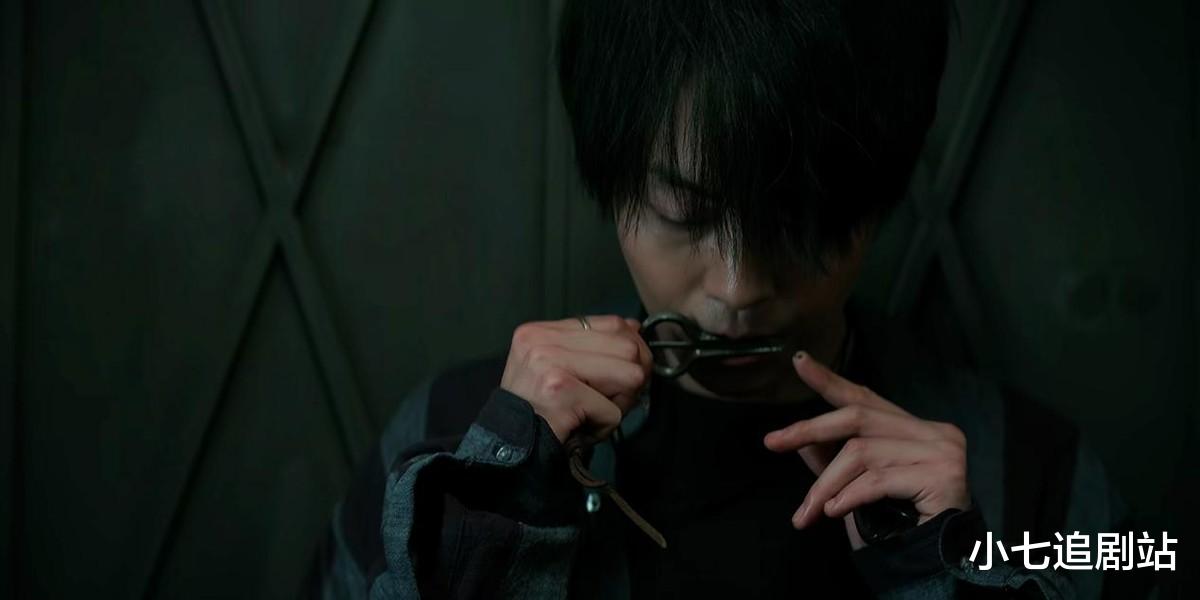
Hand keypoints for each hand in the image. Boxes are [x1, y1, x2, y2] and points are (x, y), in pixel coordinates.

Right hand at [501, 315, 652, 443]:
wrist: (505, 448)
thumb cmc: (535, 412)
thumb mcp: (559, 369)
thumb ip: (593, 348)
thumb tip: (635, 328)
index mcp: (542, 331)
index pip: (612, 324)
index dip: (632, 350)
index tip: (630, 374)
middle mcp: (543, 340)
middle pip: (627, 348)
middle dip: (632, 380)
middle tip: (610, 402)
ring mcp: (550, 362)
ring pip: (629, 375)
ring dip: (620, 404)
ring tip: (593, 415)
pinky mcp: (560, 390)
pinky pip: (612, 411)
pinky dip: (603, 427)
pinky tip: (579, 429)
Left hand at [763, 351, 970, 548]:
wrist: (939, 563)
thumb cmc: (899, 527)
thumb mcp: (857, 488)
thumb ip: (834, 461)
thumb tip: (802, 440)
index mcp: (915, 429)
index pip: (866, 398)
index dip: (830, 381)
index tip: (799, 362)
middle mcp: (933, 432)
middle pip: (858, 418)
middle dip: (809, 430)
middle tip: (772, 442)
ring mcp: (942, 450)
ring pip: (862, 454)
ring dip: (827, 486)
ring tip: (809, 512)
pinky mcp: (944, 475)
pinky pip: (879, 480)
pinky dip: (850, 496)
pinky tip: (835, 512)